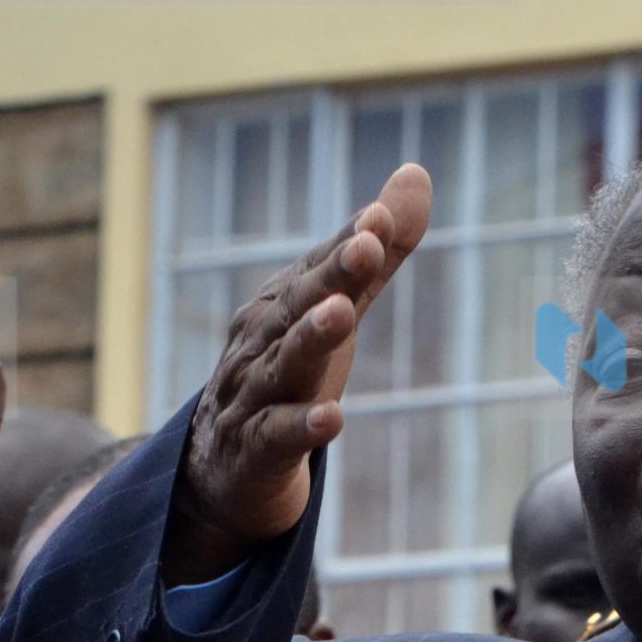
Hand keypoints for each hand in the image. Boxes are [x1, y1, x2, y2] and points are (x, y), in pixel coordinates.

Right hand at [164, 163, 433, 583]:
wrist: (222, 469)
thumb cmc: (289, 374)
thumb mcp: (337, 311)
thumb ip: (379, 254)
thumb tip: (418, 172)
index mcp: (285, 303)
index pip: (321, 267)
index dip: (351, 242)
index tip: (380, 216)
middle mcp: (264, 340)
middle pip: (301, 304)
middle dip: (332, 275)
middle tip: (366, 246)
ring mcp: (255, 395)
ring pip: (286, 363)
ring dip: (312, 337)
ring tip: (341, 314)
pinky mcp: (256, 450)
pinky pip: (279, 435)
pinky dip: (303, 425)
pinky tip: (332, 418)